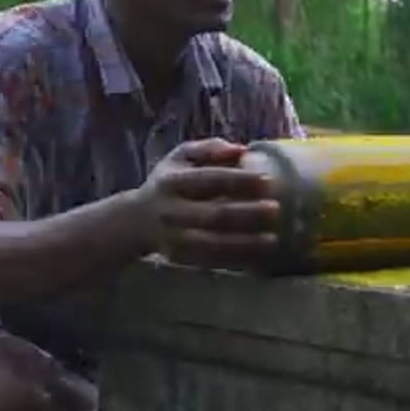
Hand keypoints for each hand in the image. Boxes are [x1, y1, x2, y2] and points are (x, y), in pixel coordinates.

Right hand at [131, 138, 278, 267]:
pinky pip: (211, 262)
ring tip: (273, 239)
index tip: (268, 179)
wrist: (134, 221)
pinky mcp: (180, 259)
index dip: (239, 180)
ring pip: (213, 244)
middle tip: (275, 209)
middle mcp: (171, 211)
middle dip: (247, 214)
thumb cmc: (169, 182)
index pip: (209, 179)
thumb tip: (241, 150)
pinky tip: (259, 255)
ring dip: (245, 243)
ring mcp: (174, 239)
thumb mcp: (180, 157)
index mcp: (172, 181)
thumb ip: (209, 148)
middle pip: (213, 215)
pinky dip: (236, 260)